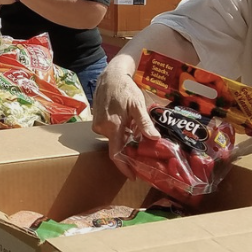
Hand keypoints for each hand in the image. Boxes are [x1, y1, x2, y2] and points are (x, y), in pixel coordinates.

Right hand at [92, 58, 159, 176]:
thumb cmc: (125, 88)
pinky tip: (128, 124)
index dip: (124, 167)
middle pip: (117, 146)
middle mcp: (102, 127)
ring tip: (138, 132)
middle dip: (130, 149)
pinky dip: (120, 131)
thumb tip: (154, 138)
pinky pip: (110, 131)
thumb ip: (144, 123)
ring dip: (125, 138)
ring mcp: (98, 123)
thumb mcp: (137, 105)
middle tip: (144, 150)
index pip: (116, 154)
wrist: (110, 75)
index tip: (133, 176)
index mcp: (112, 126)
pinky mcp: (97, 119)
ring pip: (114, 138)